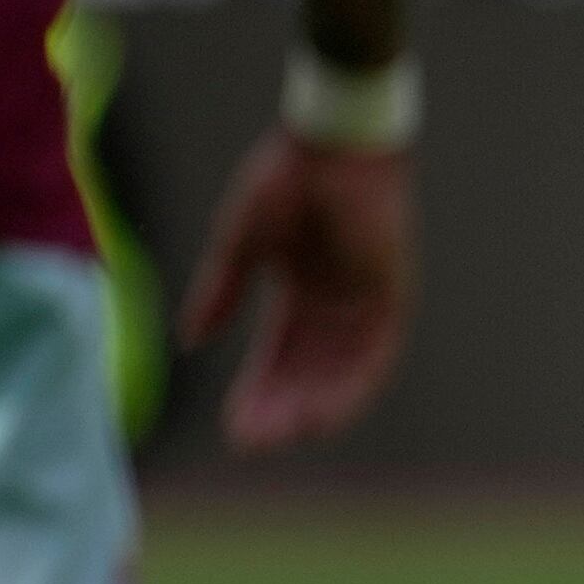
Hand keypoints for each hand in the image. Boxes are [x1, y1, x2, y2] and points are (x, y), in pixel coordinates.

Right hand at [178, 132, 414, 448]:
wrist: (332, 141)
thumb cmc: (287, 178)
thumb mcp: (241, 243)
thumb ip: (220, 291)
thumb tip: (191, 341)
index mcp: (300, 293)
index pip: (278, 359)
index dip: (257, 393)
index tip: (234, 428)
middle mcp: (335, 305)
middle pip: (309, 374)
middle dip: (282, 409)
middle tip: (254, 442)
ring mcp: (365, 302)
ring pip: (343, 373)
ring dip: (317, 406)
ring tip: (286, 435)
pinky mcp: (392, 295)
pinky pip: (379, 354)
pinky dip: (355, 385)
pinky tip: (327, 413)